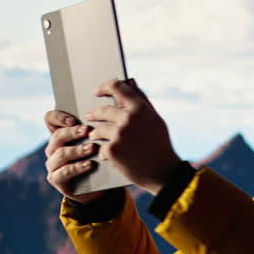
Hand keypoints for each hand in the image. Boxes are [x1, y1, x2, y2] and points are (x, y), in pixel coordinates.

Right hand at [43, 109, 116, 202]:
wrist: (95, 186)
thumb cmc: (95, 158)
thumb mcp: (94, 142)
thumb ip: (93, 130)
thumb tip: (103, 116)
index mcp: (59, 134)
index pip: (50, 118)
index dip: (59, 116)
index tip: (74, 119)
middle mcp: (52, 148)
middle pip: (57, 136)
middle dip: (73, 132)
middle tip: (87, 130)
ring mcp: (52, 164)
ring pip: (61, 153)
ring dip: (77, 150)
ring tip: (92, 148)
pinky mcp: (55, 179)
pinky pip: (64, 171)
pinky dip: (78, 167)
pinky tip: (89, 164)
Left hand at [84, 79, 181, 195]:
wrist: (163, 172)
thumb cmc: (160, 144)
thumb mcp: (155, 119)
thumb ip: (141, 100)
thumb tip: (130, 81)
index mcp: (140, 108)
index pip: (117, 87)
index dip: (104, 87)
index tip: (97, 91)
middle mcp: (128, 118)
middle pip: (102, 110)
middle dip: (94, 114)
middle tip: (90, 116)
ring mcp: (119, 134)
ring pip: (97, 130)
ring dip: (95, 133)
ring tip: (94, 136)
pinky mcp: (112, 150)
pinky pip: (101, 147)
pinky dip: (103, 152)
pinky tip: (106, 155)